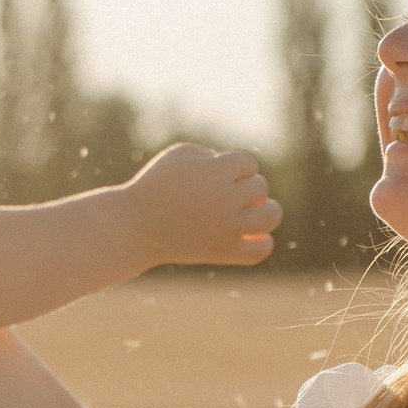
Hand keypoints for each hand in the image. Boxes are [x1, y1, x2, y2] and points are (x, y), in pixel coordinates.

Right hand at [123, 144, 279, 267]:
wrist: (136, 225)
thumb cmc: (157, 185)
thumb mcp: (181, 155)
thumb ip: (214, 155)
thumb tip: (238, 172)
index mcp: (216, 172)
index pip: (249, 163)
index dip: (236, 166)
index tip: (216, 174)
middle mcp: (226, 199)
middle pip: (260, 187)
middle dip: (245, 187)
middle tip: (223, 194)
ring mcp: (227, 228)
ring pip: (271, 216)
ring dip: (268, 211)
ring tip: (256, 211)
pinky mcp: (223, 252)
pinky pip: (260, 251)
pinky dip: (262, 243)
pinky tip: (252, 236)